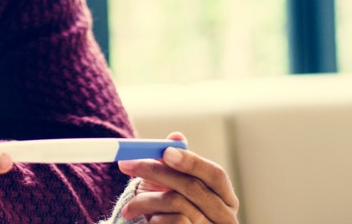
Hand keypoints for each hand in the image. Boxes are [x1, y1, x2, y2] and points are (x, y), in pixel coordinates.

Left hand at [117, 132, 238, 223]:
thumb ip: (176, 161)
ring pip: (178, 205)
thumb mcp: (174, 184)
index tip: (165, 152)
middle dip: (157, 172)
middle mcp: (224, 216)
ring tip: (130, 204)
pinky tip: (149, 220)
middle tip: (126, 164)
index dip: (191, 162)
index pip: (215, 174)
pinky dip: (155, 219)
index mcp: (225, 197)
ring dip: (147, 200)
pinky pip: (174, 223)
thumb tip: (176, 136)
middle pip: (193, 188)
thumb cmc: (172, 208)